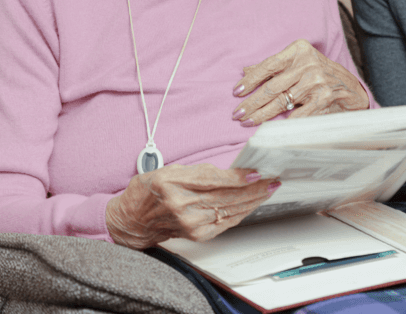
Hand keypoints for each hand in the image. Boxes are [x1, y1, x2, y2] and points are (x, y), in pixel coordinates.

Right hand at [105, 164, 278, 247]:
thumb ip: (198, 171)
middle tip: (272, 180)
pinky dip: (242, 212)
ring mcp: (189, 223)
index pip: (214, 180)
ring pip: (230, 210)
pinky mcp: (196, 235)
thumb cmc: (148, 192)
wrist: (132, 222)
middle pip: (227, 196)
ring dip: (253, 200)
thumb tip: (230, 172)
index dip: (239, 178)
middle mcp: (181, 205)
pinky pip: (226, 222)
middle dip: (254, 189)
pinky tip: (253, 204)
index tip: (257, 173)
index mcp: (172, 183)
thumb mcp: (168, 171)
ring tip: (269, 190)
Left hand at [232, 39, 368, 125]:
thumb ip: (273, 67)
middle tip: (237, 113)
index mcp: (299, 51)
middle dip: (252, 102)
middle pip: (273, 86)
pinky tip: (269, 129)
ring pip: (282, 102)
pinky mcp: (323, 99)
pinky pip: (297, 115)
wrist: (348, 86)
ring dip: (262, 114)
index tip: (237, 92)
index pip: (269, 65)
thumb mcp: (297, 63)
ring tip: (248, 121)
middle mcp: (308, 64)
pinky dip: (282, 123)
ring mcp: (316, 82)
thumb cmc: (317, 73)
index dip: (251, 80)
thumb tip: (246, 71)